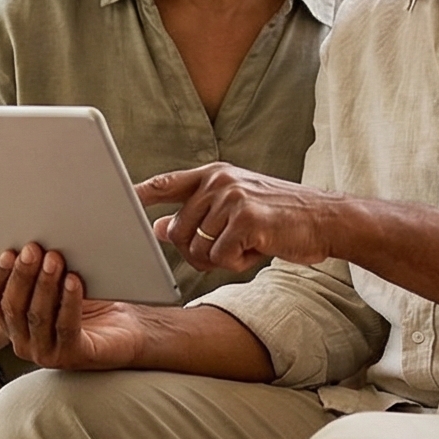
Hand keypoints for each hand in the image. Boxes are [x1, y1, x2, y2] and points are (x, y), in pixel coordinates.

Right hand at [0, 244, 148, 370]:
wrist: (128, 330)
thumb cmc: (90, 302)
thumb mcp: (59, 281)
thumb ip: (41, 266)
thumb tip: (32, 239)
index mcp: (13, 321)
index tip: (7, 252)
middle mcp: (23, 340)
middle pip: (13, 306)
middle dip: (22, 274)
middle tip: (32, 249)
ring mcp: (46, 352)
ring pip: (37, 316)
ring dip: (45, 284)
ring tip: (55, 259)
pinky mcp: (72, 357)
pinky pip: (66, 327)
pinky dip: (69, 301)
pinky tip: (73, 281)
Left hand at [138, 163, 344, 272]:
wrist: (326, 219)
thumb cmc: (280, 217)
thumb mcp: (236, 207)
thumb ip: (198, 213)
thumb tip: (157, 227)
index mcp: (214, 175)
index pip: (165, 184)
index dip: (137, 195)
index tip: (112, 201)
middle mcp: (219, 182)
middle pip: (176, 231)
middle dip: (196, 252)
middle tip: (228, 250)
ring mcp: (232, 198)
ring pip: (196, 248)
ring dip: (219, 259)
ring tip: (248, 245)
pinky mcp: (246, 219)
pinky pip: (220, 257)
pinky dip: (237, 263)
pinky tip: (259, 248)